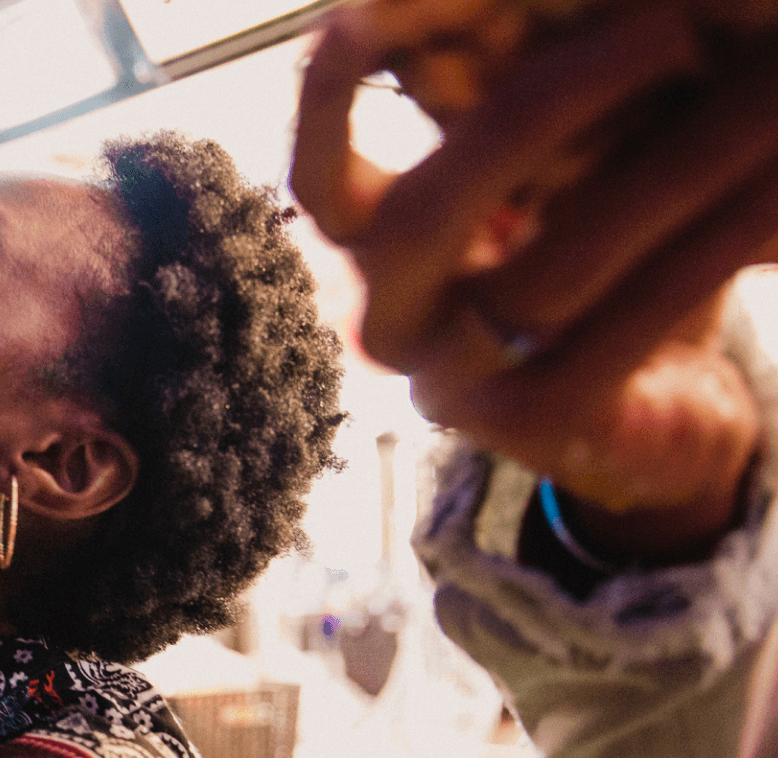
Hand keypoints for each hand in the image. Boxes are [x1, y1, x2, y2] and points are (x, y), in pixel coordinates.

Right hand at [293, 3, 777, 557]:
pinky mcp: (544, 424)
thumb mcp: (541, 181)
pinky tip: (774, 190)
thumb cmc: (592, 272)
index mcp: (365, 255)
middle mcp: (388, 323)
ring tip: (758, 92)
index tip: (354, 19)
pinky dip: (704, 250)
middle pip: (420, 218)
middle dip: (537, 110)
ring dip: (666, 169)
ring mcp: (458, 384)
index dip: (325, 103)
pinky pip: (625, 331)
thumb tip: (540, 8)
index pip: (318, 180)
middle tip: (663, 26)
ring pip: (543, 275)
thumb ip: (517, 111)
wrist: (653, 422)